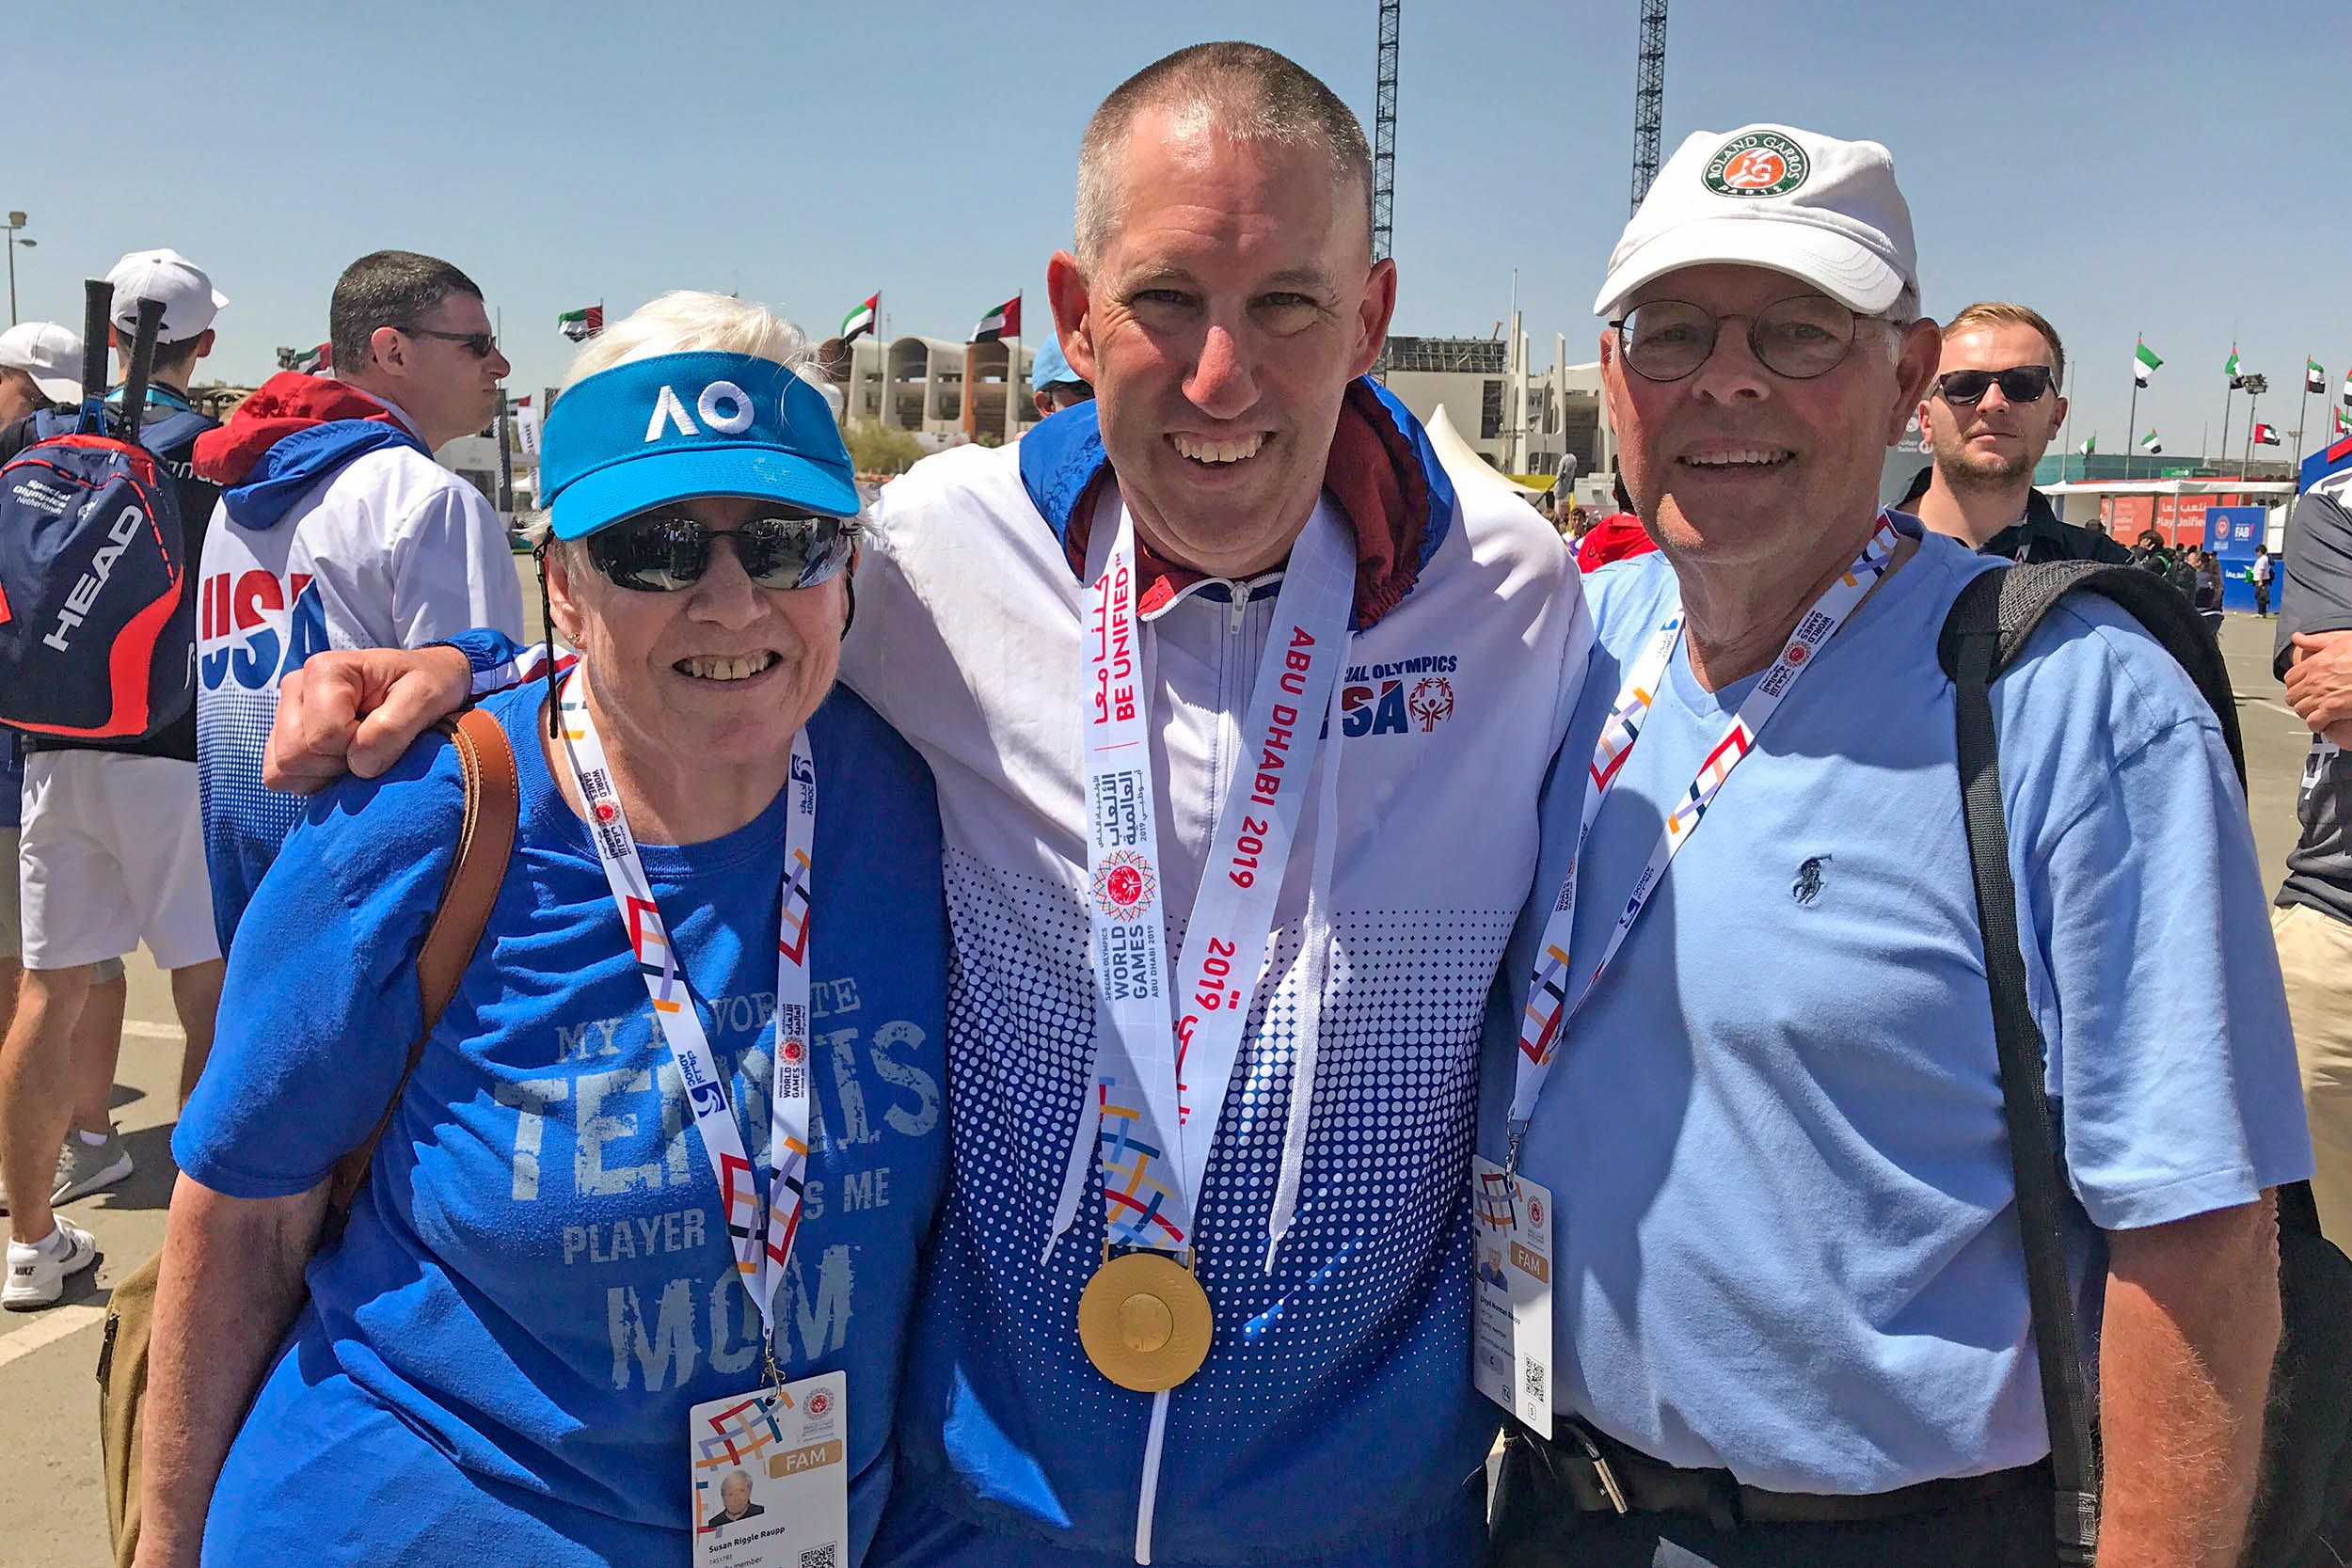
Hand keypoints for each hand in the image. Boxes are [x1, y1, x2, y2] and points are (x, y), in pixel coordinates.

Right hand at [262, 647, 473, 791]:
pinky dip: (311, 780)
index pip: (322, 736)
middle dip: (336, 764)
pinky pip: (281, 776)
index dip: (357, 748)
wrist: (424, 683)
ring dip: (323, 774)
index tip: (384, 732)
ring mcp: (286, 713)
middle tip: (370, 746)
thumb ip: (393, 727)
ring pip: (281, 770)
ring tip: (355, 752)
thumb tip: (359, 764)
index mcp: (324, 670)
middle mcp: (295, 688)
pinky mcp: (285, 737)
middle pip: (293, 755)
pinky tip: (340, 763)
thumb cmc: (426, 685)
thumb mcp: (425, 697)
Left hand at [2283, 632, 2351, 743]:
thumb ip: (2316, 641)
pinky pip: (2313, 722)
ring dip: (2307, 712)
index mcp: (2315, 663)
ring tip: (2316, 712)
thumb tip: (2298, 638)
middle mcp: (2315, 680)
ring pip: (2300, 710)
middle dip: (2300, 699)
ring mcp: (2323, 695)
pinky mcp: (2334, 709)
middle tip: (2309, 701)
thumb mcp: (2341, 641)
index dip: (2295, 684)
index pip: (2290, 678)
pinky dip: (2316, 725)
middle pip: (2292, 696)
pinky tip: (2323, 723)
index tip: (2302, 687)